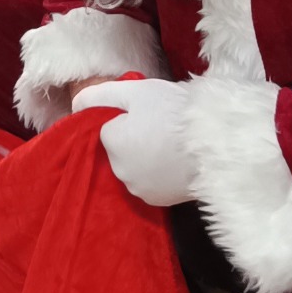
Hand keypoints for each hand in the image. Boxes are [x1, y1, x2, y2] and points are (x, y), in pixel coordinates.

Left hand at [79, 76, 199, 205]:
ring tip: (171, 144)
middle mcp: (118, 170)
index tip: (147, 113)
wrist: (217, 142)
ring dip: (144, 157)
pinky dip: (157, 174)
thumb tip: (74, 104)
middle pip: (119, 149)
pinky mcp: (157, 201)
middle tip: (161, 126)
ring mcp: (137, 189)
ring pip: (133, 167)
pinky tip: (175, 162)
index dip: (126, 118)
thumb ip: (98, 95)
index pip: (108, 128)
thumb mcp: (134, 91)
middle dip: (133, 139)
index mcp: (110, 142)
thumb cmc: (174, 111)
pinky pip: (148, 183)